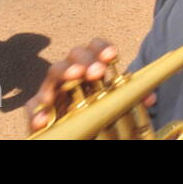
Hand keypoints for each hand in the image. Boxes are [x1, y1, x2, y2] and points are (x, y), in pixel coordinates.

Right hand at [27, 39, 153, 133]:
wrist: (74, 135)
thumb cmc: (92, 114)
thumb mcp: (112, 106)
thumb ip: (128, 99)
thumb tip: (150, 97)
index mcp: (89, 70)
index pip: (94, 49)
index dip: (102, 48)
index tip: (113, 55)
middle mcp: (70, 75)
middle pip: (75, 55)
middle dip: (86, 60)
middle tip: (97, 72)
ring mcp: (52, 90)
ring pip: (53, 73)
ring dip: (64, 72)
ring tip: (75, 76)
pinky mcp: (37, 111)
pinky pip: (32, 106)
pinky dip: (37, 111)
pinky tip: (44, 119)